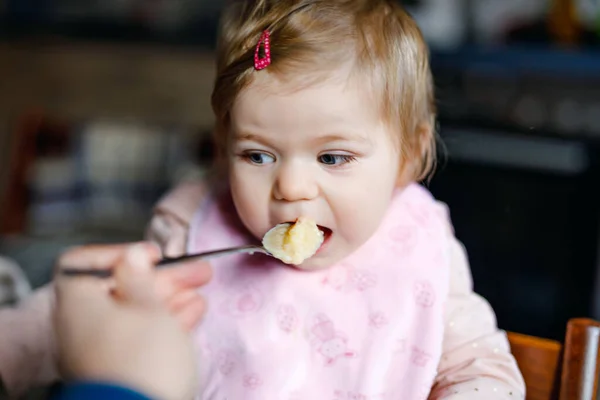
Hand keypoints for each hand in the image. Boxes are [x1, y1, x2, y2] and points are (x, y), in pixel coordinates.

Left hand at [54, 243, 211, 399]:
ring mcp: (103, 349)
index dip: (119, 253)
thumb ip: (141, 278)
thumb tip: (132, 256)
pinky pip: (142, 336)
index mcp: (79, 304)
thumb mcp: (148, 308)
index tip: (151, 255)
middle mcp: (85, 325)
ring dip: (171, 297)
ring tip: (201, 289)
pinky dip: (167, 321)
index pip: (84, 263)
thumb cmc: (143, 356)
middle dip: (164, 277)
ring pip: (137, 312)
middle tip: (197, 269)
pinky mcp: (123, 368)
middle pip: (122, 288)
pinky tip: (194, 312)